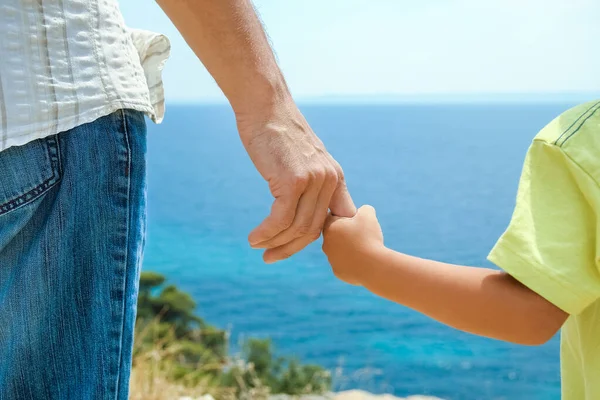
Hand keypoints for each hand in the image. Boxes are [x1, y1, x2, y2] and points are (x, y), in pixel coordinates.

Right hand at [238, 100, 355, 262]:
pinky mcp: (293, 180)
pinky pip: (281, 219)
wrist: (265, 108)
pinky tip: (255, 238)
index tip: (292, 246)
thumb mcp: (304, 160)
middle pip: (312, 230)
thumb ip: (311, 185)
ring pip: (297, 228)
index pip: (332, 220)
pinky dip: (267, 233)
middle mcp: (329, 180)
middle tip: (270, 256)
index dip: (313, 238)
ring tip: (257, 246)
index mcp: (335, 177)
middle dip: (290, 248)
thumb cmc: (279, 134)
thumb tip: (305, 211)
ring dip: (275, 243)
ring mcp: (313, 180)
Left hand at [322, 205, 383, 284]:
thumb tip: (363, 211)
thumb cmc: (369, 237)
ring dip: (348, 248)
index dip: (343, 217)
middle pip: (334, 235)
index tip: (354, 221)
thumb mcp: (368, 215)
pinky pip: (344, 264)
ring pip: (338, 251)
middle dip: (345, 233)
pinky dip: (352, 262)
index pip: (331, 218)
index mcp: (330, 228)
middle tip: (360, 235)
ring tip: (363, 248)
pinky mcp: (338, 272)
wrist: (373, 265)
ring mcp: (331, 260)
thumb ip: (364, 209)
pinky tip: (363, 260)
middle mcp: (326, 244)